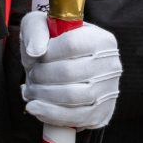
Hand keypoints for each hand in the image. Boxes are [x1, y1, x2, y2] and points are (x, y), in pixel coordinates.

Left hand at [19, 11, 121, 130]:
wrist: (65, 67)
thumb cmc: (53, 44)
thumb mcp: (42, 24)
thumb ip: (36, 30)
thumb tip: (35, 52)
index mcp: (100, 39)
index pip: (72, 45)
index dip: (48, 54)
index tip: (36, 57)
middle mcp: (110, 64)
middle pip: (69, 72)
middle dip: (41, 76)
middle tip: (31, 76)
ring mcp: (108, 90)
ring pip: (72, 97)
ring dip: (44, 95)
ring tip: (32, 90)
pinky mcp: (101, 113)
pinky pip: (75, 117)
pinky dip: (50, 114)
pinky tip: (36, 107)